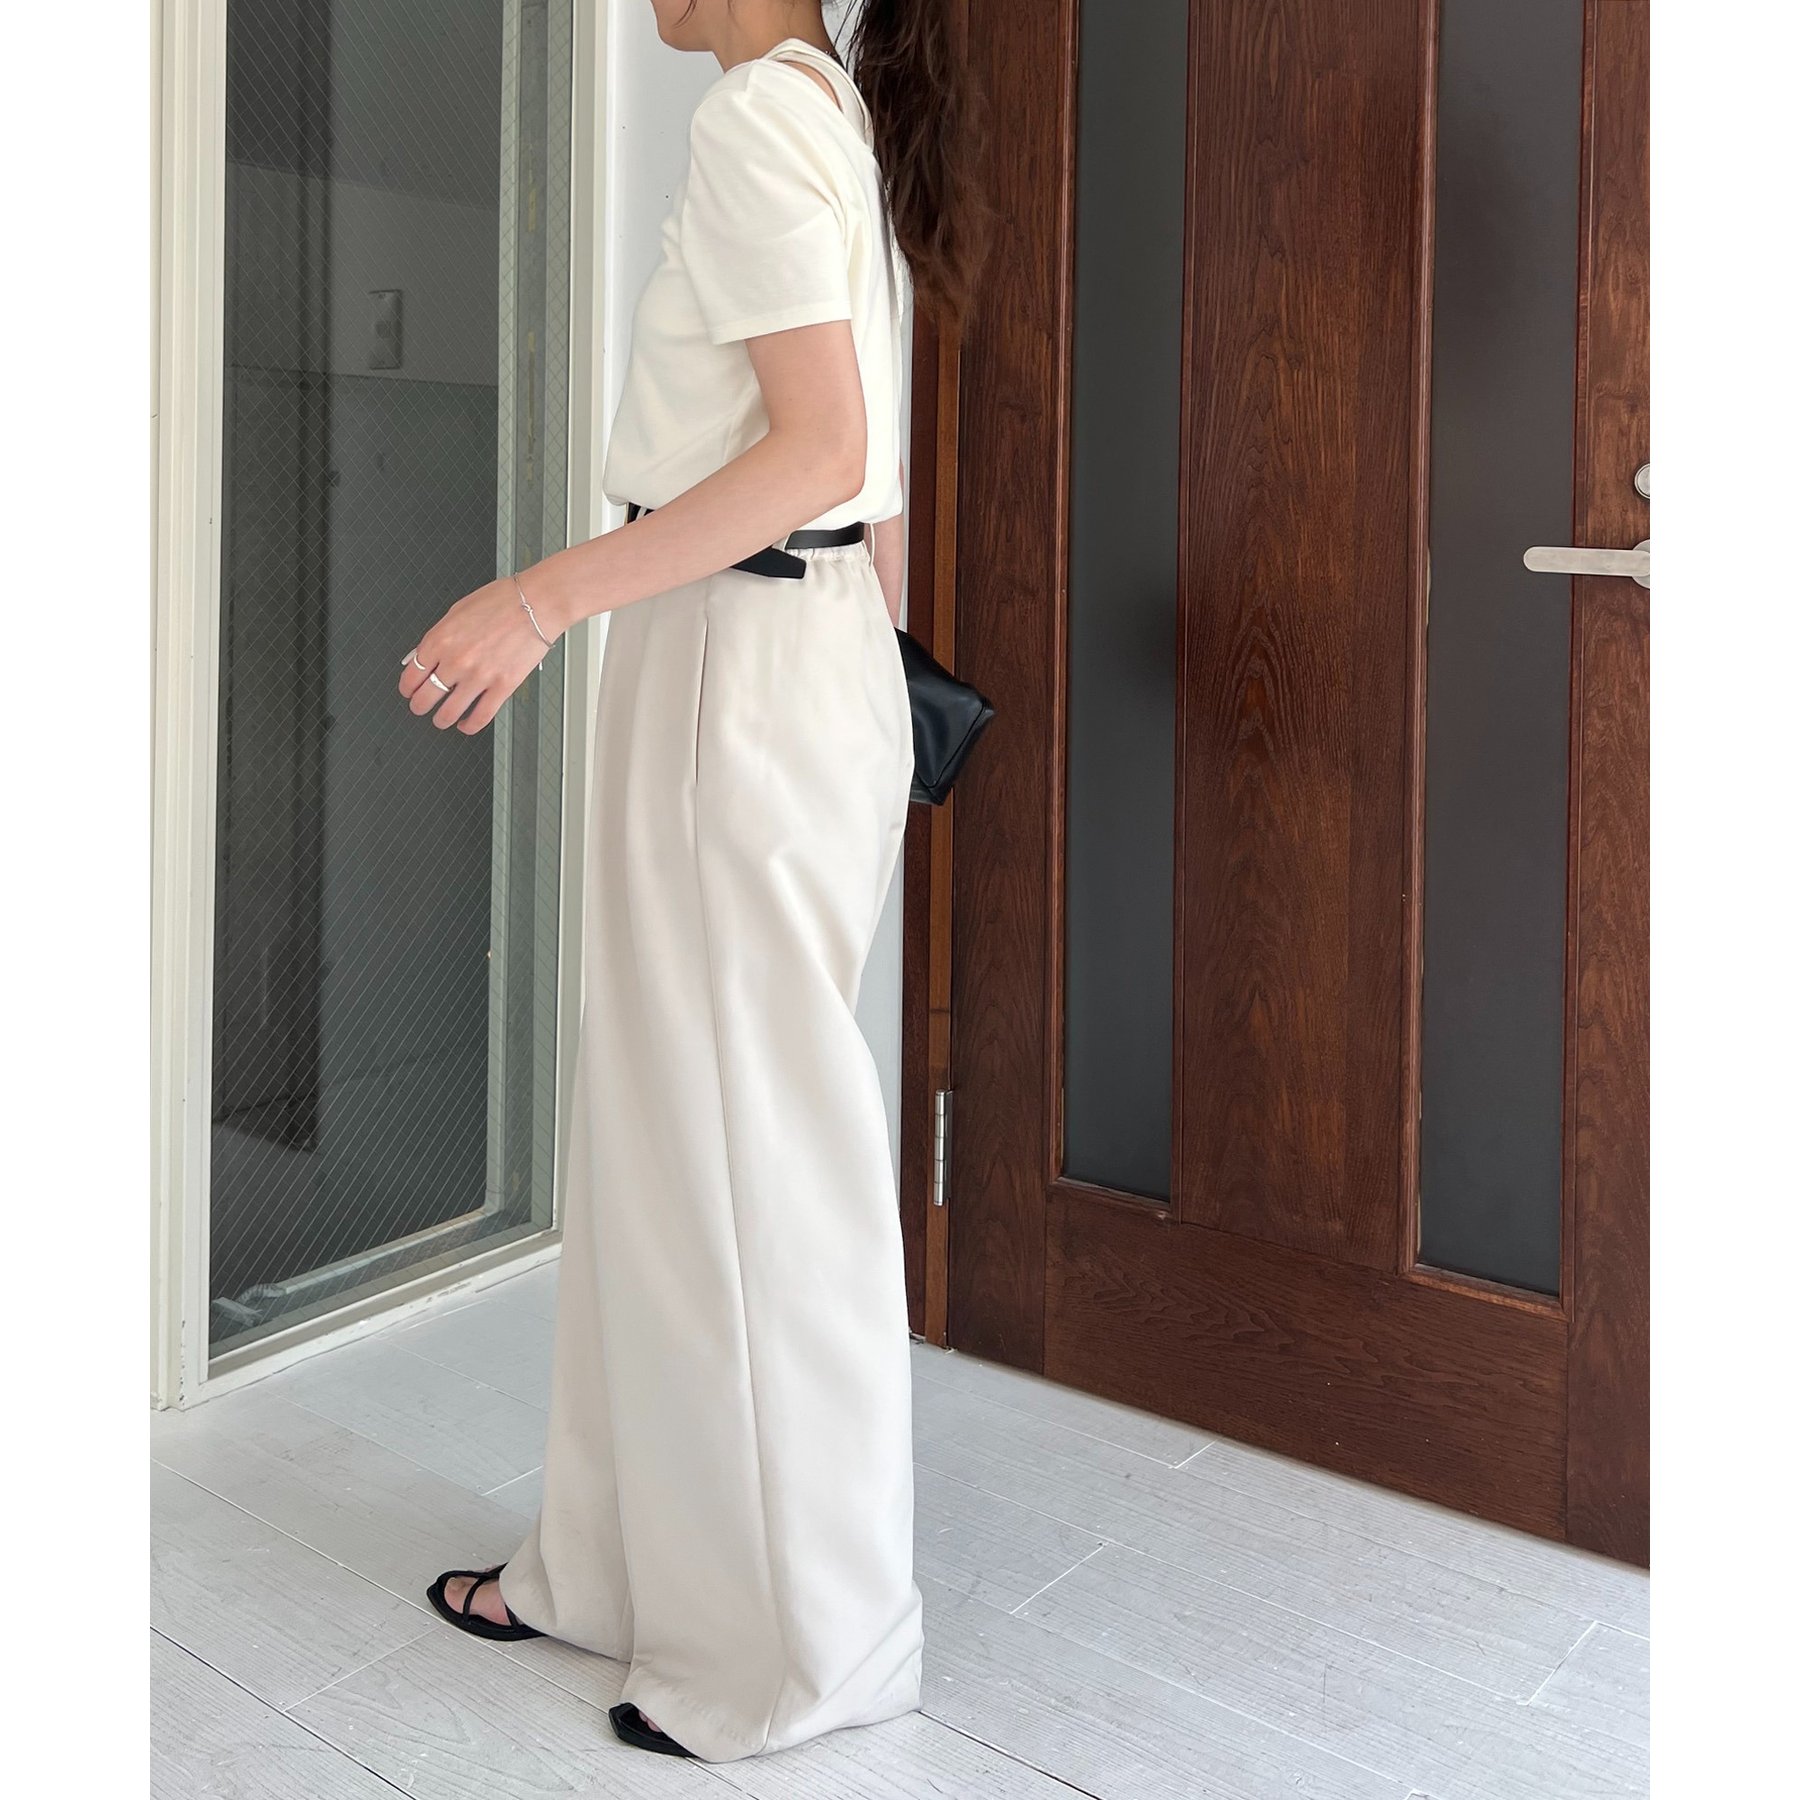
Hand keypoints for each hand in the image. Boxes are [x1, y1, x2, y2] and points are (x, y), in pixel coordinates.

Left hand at [399, 576, 555, 733]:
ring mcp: (479, 677)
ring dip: (442, 720)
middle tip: (421, 707)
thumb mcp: (457, 611)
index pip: (412, 675)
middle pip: (426, 697)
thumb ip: (439, 636)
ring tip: (442, 720)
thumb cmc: (502, 602)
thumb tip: (425, 656)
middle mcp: (456, 661)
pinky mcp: (502, 687)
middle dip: (419, 706)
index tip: (409, 691)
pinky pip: (480, 716)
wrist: (536, 604)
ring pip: (449, 713)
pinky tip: (466, 724)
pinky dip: (469, 726)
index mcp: (441, 640)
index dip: (407, 688)